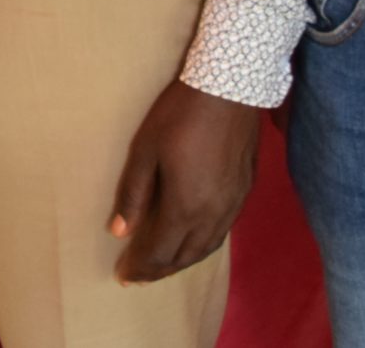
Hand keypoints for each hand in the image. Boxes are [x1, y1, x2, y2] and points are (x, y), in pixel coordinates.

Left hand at [109, 81, 259, 283]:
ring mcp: (233, 204)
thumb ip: (133, 195)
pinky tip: (194, 239)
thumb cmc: (179, 115)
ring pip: (207, 247)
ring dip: (183, 260)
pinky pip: (223, 231)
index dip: (140, 267)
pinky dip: (204, 244)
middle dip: (160, 270)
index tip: (123, 276)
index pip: (160, 252)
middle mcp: (212, 215)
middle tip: (139, 275)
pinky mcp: (245, 191)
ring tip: (163, 264)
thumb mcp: (145, 150)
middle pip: (184, 256)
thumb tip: (119, 232)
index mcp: (185, 207)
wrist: (229, 88)